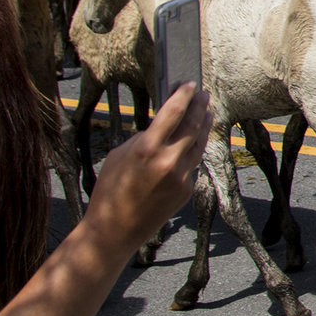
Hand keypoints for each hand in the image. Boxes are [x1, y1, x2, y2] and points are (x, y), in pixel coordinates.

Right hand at [88, 81, 208, 250]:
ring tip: (206, 112)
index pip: (173, 113)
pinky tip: (193, 141)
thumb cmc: (109, 191)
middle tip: (203, 95)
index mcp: (147, 149)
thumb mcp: (119, 156)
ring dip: (203, 126)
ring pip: (198, 144)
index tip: (190, 85)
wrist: (114, 230)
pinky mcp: (186, 190)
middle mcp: (168, 161)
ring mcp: (180, 177)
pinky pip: (192, 164)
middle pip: (192, 125)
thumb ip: (142, 138)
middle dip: (199, 107)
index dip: (184, 96)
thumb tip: (162, 125)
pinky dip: (192, 151)